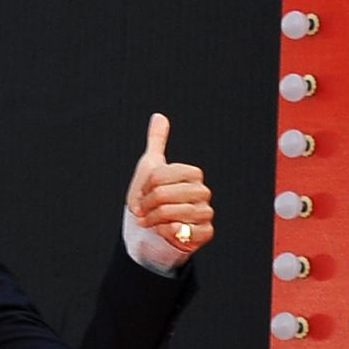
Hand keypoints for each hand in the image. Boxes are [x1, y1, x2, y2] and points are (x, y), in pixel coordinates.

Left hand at [126, 112, 212, 255]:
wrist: (156, 229)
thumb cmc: (154, 198)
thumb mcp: (151, 168)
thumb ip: (157, 141)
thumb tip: (159, 116)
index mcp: (192, 173)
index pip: (159, 176)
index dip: (145, 187)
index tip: (143, 193)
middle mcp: (203, 191)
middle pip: (162, 194)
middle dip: (147, 204)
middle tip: (144, 210)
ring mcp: (205, 212)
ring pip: (170, 212)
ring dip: (153, 219)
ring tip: (150, 221)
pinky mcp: (205, 232)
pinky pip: (181, 231)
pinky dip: (165, 232)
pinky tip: (162, 230)